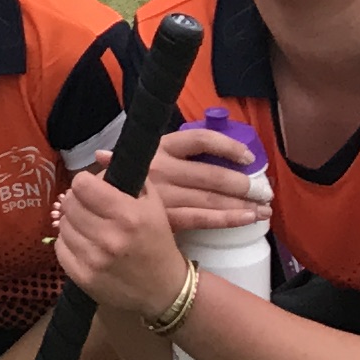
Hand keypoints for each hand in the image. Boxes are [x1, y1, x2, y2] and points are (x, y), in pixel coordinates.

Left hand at [53, 158, 199, 319]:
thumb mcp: (153, 204)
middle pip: (70, 203)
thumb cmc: (158, 241)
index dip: (85, 183)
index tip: (93, 189)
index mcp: (128, 215)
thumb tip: (99, 154)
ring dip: (73, 222)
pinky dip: (69, 242)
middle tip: (90, 208)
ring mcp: (94, 259)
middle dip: (78, 201)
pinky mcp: (82, 277)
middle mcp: (109, 236)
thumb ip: (128, 176)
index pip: (82, 185)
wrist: (164, 289)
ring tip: (90, 227)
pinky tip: (85, 244)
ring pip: (63, 224)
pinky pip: (60, 247)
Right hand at [138, 127, 269, 235]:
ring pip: (210, 199)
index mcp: (158, 148)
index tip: (248, 158)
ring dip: (242, 204)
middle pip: (211, 174)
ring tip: (265, 209)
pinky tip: (248, 219)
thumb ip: (177, 152)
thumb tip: (223, 153)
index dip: (227, 146)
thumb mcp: (147, 156)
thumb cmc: (125, 179)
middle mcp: (160, 169)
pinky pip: (202, 219)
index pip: (199, 140)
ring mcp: (161, 196)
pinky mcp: (163, 219)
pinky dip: (228, 220)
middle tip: (265, 191)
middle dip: (243, 184)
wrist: (95, 208)